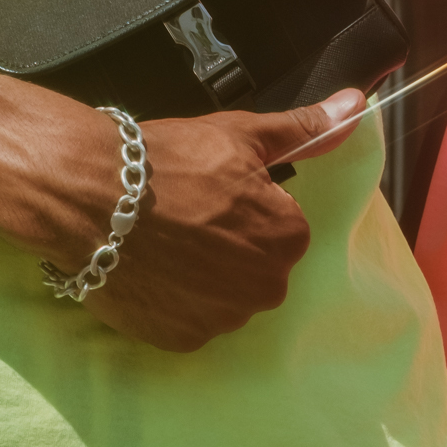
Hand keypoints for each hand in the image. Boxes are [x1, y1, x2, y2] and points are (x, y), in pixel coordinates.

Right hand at [52, 89, 365, 353]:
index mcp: (288, 240)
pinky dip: (173, 303)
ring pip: (222, 299)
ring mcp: (224, 320)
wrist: (88, 196)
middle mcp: (266, 289)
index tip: (211, 195)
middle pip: (254, 269)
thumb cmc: (167, 161)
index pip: (280, 230)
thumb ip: (303, 130)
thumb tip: (358, 106)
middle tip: (185, 219)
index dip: (244, 209)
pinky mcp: (183, 340)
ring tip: (163, 246)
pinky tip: (150, 272)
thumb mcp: (240, 135)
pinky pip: (189, 322)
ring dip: (201, 278)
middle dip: (226, 248)